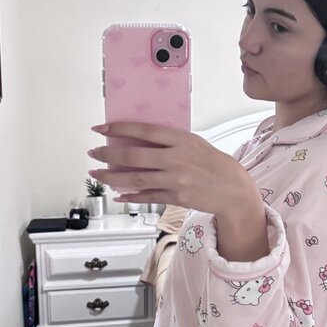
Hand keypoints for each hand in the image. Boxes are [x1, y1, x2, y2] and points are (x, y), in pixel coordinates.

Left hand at [88, 123, 255, 217]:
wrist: (233, 189)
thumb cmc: (213, 164)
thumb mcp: (194, 144)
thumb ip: (169, 142)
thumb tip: (139, 141)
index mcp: (181, 140)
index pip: (144, 131)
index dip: (119, 129)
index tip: (100, 129)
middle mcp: (176, 159)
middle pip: (134, 156)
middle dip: (108, 154)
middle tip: (93, 153)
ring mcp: (175, 180)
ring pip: (135, 178)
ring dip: (111, 177)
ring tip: (96, 174)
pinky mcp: (176, 198)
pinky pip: (148, 196)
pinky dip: (131, 196)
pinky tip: (118, 194)